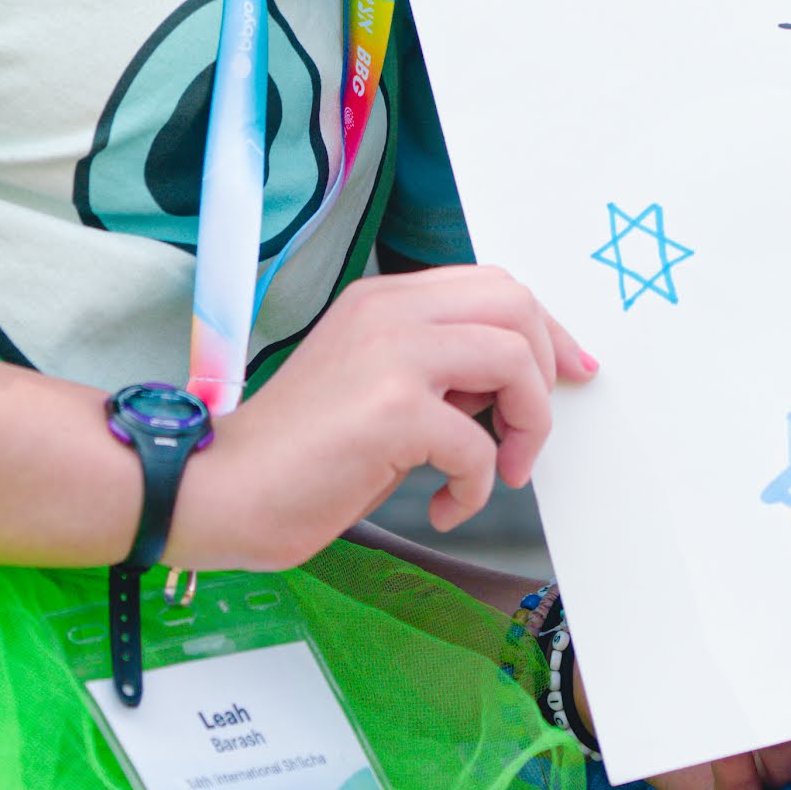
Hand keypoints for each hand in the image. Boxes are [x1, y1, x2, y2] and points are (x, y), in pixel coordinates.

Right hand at [176, 264, 591, 571]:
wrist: (219, 490)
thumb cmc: (296, 456)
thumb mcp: (375, 388)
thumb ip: (438, 371)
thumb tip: (510, 389)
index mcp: (383, 301)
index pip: (493, 284)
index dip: (546, 329)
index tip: (570, 374)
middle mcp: (389, 311)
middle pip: (515, 301)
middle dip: (544, 368)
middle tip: (525, 432)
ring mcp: (390, 353)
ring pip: (513, 356)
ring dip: (525, 426)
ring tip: (495, 472)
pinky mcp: (390, 408)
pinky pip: (477, 442)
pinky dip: (477, 485)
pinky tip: (445, 505)